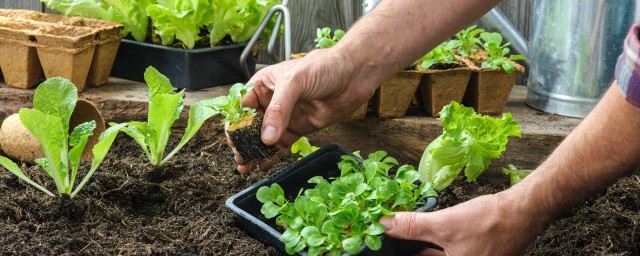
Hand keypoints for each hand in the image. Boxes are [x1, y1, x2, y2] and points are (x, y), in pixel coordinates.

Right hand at [231, 48, 381, 173]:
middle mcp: (272, 101)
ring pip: (265, 138)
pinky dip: (272, 156)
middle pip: (251, 126)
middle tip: (240, 158)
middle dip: (243, 142)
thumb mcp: (295, 82)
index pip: (242, 106)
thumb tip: (266, 137)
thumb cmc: (323, 67)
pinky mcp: (300, 128)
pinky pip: (282, 144)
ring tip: (247, 167)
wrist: (354, 75)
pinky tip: (264, 165)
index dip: (235, 124)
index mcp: (264, 85)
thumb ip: (279, 110)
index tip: (233, 140)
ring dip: (255, 152)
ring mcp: (286, 116)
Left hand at [378, 192, 545, 255]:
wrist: (522, 212)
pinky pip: (446, 254)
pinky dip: (435, 246)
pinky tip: (428, 235)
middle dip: (413, 249)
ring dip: (422, 247)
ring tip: (407, 236)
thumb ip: (412, 227)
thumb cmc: (489, 222)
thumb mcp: (445, 224)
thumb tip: (384, 224)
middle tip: (394, 238)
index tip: (386, 245)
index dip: (403, 252)